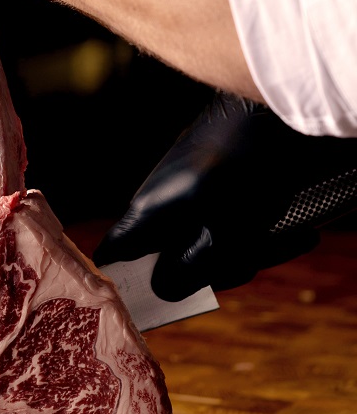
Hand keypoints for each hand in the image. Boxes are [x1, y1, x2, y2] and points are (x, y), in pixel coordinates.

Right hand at [92, 92, 356, 298]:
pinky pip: (232, 221)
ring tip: (289, 238)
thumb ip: (190, 268)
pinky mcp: (217, 184)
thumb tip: (164, 291)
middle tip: (249, 260)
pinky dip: (263, 232)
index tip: (149, 303)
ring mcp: (189, 193)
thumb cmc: (243, 167)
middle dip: (218, 269)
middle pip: (176, 259)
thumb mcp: (221, 231)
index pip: (115, 255)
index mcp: (149, 215)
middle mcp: (162, 204)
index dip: (126, 284)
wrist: (274, 109)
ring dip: (251, 249)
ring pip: (212, 241)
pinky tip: (298, 235)